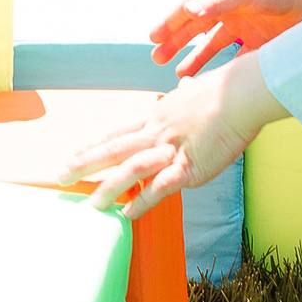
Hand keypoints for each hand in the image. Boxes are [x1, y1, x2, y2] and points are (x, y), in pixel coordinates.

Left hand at [65, 54, 284, 219]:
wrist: (242, 93)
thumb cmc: (227, 89)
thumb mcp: (196, 90)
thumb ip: (186, 96)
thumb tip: (184, 87)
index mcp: (158, 115)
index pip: (118, 132)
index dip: (94, 145)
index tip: (73, 154)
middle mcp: (157, 131)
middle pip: (113, 148)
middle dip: (84, 163)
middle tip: (58, 176)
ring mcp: (172, 148)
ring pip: (130, 168)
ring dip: (108, 187)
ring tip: (90, 205)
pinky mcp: (190, 166)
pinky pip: (160, 186)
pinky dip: (142, 201)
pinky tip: (127, 214)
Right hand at [151, 0, 301, 76]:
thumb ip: (217, 2)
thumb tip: (188, 10)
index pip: (188, 9)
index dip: (170, 23)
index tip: (153, 38)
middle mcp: (229, 9)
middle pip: (196, 28)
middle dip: (176, 43)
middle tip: (157, 58)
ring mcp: (244, 27)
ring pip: (213, 46)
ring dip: (195, 59)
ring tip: (179, 75)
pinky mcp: (260, 43)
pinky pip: (237, 60)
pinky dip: (224, 70)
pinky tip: (216, 82)